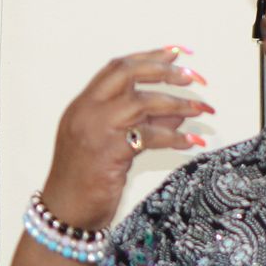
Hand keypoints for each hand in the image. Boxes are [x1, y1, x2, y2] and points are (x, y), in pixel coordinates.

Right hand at [37, 47, 213, 231]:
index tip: (176, 52)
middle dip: (163, 70)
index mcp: (82, 105)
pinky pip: (148, 136)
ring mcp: (95, 130)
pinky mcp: (109, 152)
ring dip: (176, 104)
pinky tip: (190, 142)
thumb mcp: (109, 144)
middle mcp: (86, 111)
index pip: (116, 68)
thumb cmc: (84, 181)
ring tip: (201, 109)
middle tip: (191, 75)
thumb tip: (177, 113)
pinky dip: (174, 137)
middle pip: (127, 73)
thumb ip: (138, 123)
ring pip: (141, 102)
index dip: (148, 56)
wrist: (64, 213)